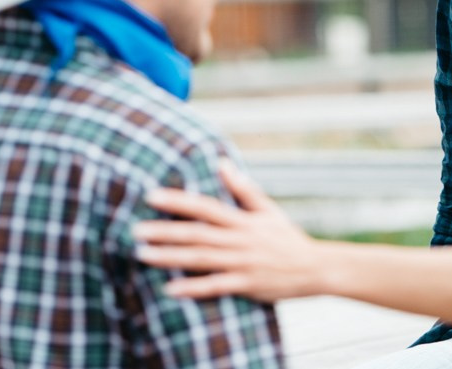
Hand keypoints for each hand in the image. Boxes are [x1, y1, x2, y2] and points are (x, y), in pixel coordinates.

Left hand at [135, 159, 325, 300]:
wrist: (317, 268)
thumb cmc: (288, 238)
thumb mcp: (268, 209)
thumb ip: (243, 188)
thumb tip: (222, 162)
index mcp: (242, 220)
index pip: (205, 207)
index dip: (177, 201)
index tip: (151, 196)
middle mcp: (239, 240)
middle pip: (196, 233)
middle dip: (164, 230)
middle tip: (135, 230)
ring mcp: (242, 263)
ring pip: (200, 258)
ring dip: (170, 257)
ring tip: (142, 255)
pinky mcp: (247, 285)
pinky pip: (216, 287)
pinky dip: (193, 288)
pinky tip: (170, 289)